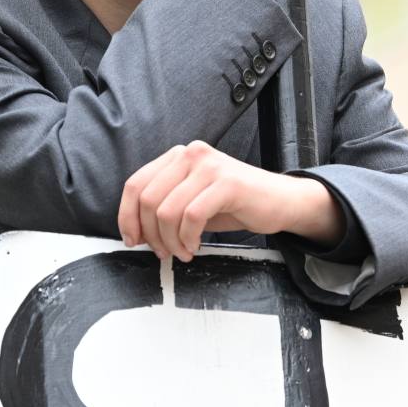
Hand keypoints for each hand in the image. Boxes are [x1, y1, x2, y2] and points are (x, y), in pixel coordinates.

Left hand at [118, 141, 344, 261]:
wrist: (280, 202)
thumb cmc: (235, 204)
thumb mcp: (192, 201)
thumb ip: (164, 207)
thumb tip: (136, 232)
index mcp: (177, 156)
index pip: (135, 184)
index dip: (127, 217)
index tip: (133, 240)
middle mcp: (190, 154)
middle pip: (147, 199)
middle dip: (151, 234)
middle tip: (163, 252)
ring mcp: (209, 166)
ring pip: (167, 210)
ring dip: (171, 241)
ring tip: (183, 252)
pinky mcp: (227, 182)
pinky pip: (192, 216)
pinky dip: (188, 238)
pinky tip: (195, 246)